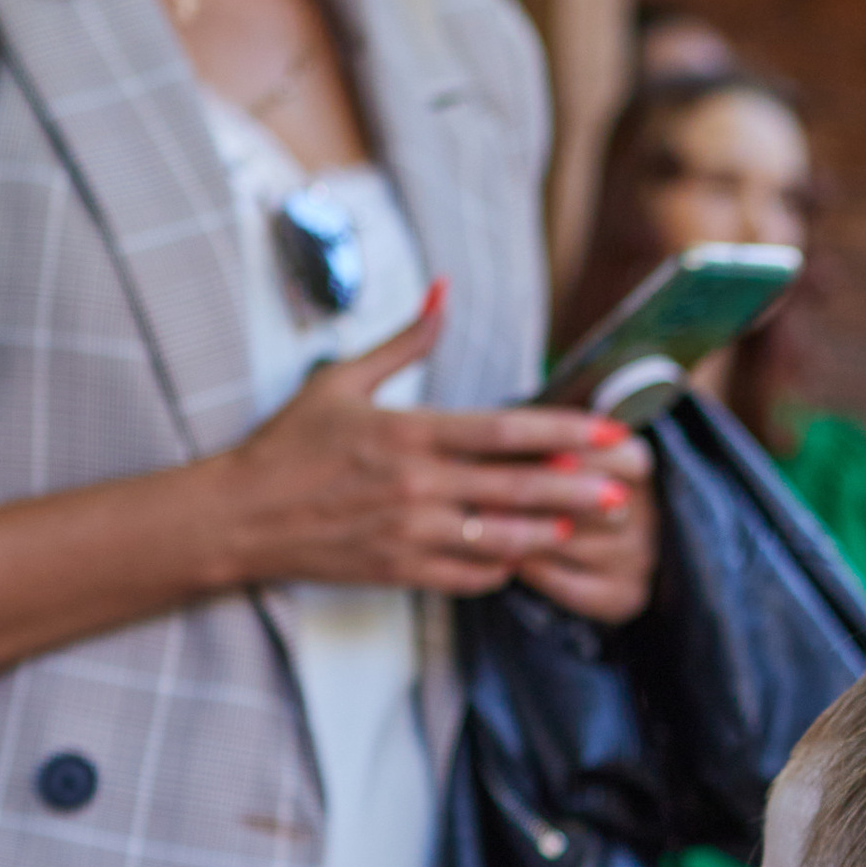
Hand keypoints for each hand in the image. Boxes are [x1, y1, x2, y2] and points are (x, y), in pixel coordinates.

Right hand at [207, 286, 646, 597]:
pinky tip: (523, 555)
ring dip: (550, 532)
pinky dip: (501, 567)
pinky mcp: (399, 571)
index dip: (564, 430)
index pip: (505, 430)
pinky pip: (468, 575)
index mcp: (410, 433)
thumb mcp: (341, 381)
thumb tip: (442, 291)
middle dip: (577, 489)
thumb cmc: (288, 445)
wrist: (240, 515)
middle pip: (517, 488)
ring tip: (589, 525)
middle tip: (624, 489)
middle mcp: (416, 485)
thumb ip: (402, 342)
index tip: (607, 431)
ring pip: (501, 539)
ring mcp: (410, 533)